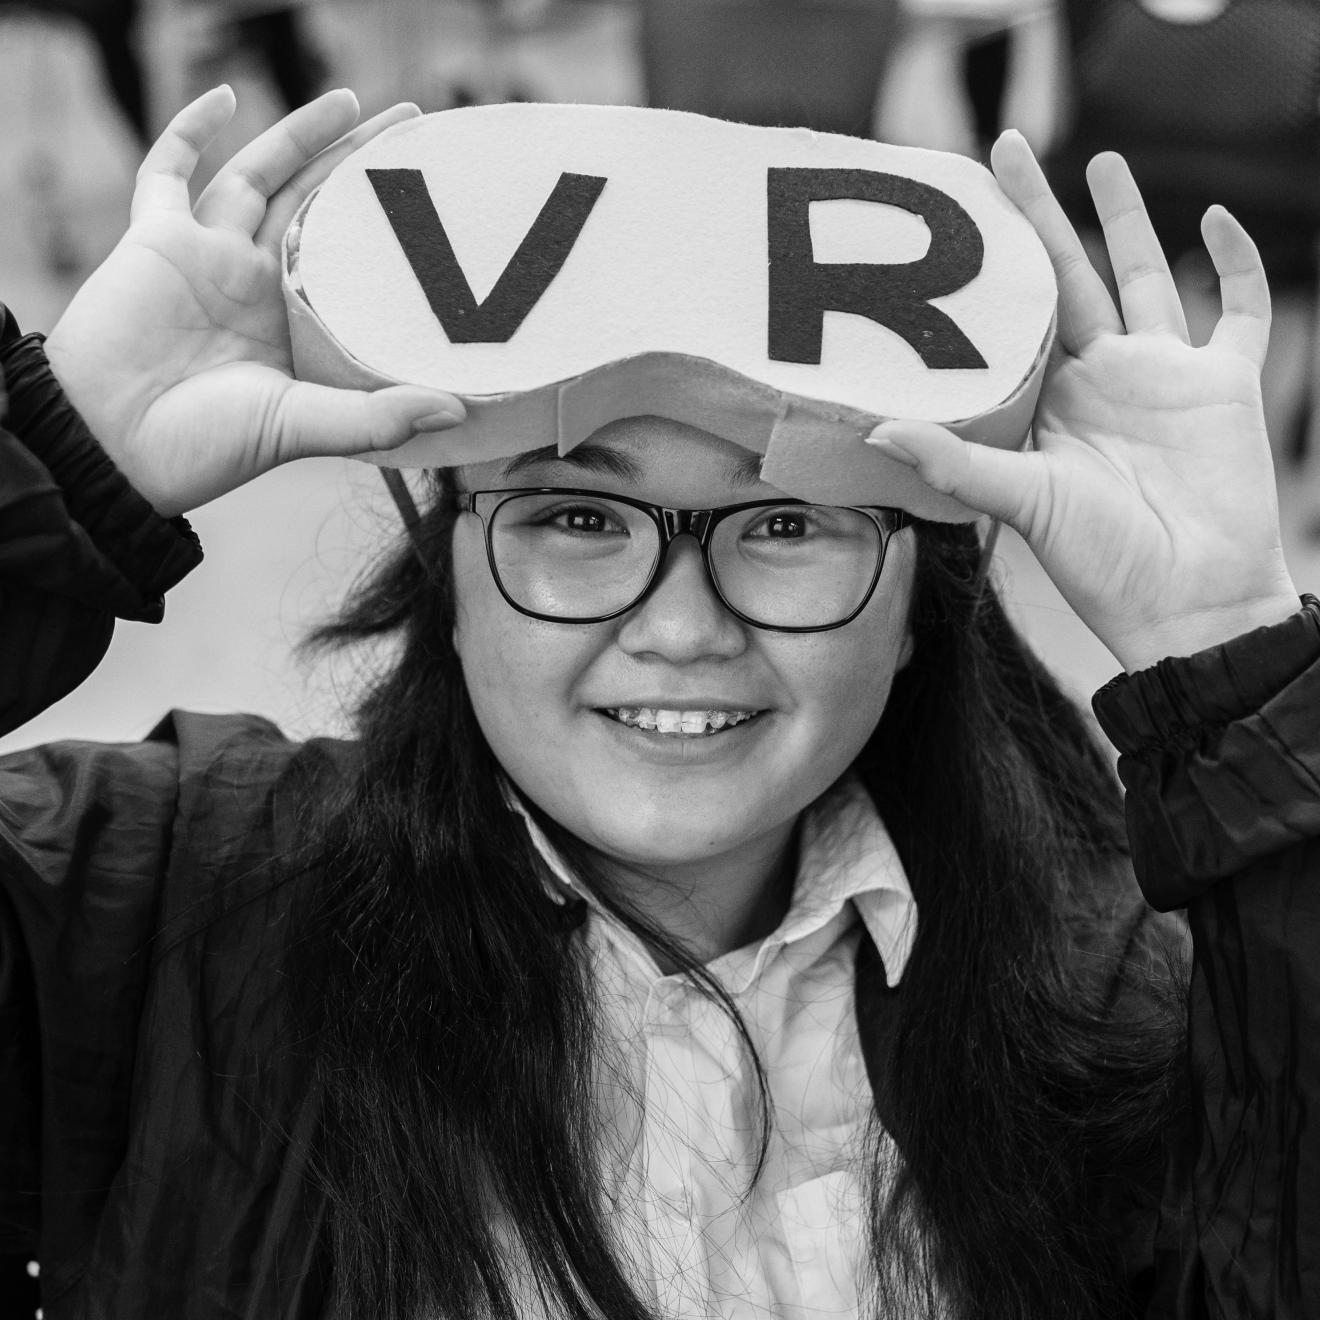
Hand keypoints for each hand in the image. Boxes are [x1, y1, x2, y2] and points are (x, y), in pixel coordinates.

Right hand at [44, 87, 464, 516]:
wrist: (114, 445)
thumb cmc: (206, 448)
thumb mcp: (303, 428)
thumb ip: (375, 418)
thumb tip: (456, 410)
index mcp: (295, 323)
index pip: (351, 257)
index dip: (387, 227)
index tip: (434, 199)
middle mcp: (256, 283)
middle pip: (314, 203)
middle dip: (357, 163)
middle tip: (412, 122)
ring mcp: (207, 256)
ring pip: (260, 176)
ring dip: (300, 136)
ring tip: (350, 102)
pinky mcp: (157, 240)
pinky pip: (168, 172)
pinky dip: (191, 130)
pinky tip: (227, 98)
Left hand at [867, 132, 1298, 671]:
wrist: (1190, 600)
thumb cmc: (1101, 563)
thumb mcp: (1021, 503)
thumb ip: (954, 464)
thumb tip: (876, 434)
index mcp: (1049, 402)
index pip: (1015, 316)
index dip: (992, 266)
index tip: (958, 211)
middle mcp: (1100, 379)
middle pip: (1069, 277)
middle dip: (1043, 215)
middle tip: (1009, 149)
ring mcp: (1163, 375)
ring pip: (1144, 277)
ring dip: (1127, 221)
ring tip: (1100, 162)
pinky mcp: (1223, 382)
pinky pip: (1237, 307)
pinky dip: (1233, 261)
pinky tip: (1212, 217)